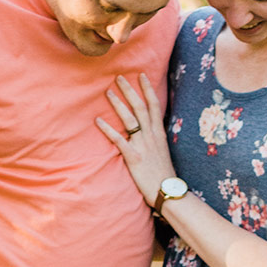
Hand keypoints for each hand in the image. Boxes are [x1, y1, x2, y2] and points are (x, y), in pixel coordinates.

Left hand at [95, 73, 176, 207]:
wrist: (168, 192)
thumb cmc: (164, 174)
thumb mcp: (163, 151)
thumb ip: (155, 138)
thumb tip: (148, 128)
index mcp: (159, 133)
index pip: (154, 105)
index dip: (147, 89)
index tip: (141, 75)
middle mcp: (152, 136)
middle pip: (140, 107)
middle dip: (129, 90)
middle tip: (119, 76)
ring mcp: (143, 146)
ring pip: (130, 119)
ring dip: (118, 104)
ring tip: (108, 92)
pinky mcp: (134, 158)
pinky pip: (119, 140)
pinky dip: (108, 129)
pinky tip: (98, 120)